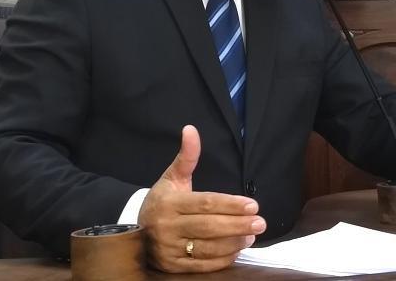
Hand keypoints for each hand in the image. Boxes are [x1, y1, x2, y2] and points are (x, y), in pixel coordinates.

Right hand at [137, 125, 265, 272]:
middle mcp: (167, 227)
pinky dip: (222, 259)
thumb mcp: (172, 178)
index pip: (205, 203)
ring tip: (252, 235)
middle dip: (238, 225)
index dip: (230, 204)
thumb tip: (191, 129)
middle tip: (261, 222)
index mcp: (168, 203)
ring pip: (207, 249)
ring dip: (234, 243)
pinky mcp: (172, 267)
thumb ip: (187, 156)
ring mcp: (169, 250)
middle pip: (209, 227)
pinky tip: (237, 249)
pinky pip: (202, 265)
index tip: (253, 205)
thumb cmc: (162, 201)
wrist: (135, 231)